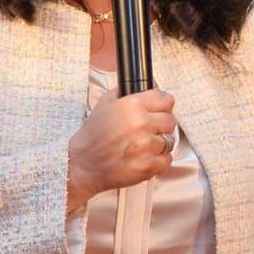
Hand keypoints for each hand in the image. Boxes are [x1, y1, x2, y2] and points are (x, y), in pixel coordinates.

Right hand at [67, 87, 176, 212]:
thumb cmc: (93, 135)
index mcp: (132, 105)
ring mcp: (145, 146)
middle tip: (147, 131)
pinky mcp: (147, 166)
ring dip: (158, 145)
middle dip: (160, 126)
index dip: (163, 106)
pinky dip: (158, 161)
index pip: (167, 100)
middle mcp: (141, 123)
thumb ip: (127, 93)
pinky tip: (143, 158)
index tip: (159, 111)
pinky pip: (167, 160)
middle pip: (170, 121)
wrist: (82, 164)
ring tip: (141, 147)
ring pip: (169, 142)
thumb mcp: (105, 103)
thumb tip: (149, 87)